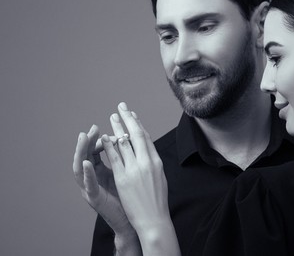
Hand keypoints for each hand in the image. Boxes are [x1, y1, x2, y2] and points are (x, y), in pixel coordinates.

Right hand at [72, 125, 135, 237]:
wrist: (136, 221)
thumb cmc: (132, 198)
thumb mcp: (127, 173)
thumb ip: (124, 158)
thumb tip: (128, 138)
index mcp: (101, 172)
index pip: (96, 151)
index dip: (99, 138)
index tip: (105, 126)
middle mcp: (93, 179)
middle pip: (86, 156)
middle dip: (87, 141)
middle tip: (92, 128)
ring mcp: (91, 189)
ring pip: (80, 167)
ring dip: (81, 151)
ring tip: (84, 137)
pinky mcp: (94, 199)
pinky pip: (88, 184)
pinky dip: (87, 173)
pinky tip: (88, 162)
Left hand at [102, 102, 179, 255]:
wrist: (154, 218)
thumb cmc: (157, 200)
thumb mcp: (159, 178)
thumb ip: (152, 163)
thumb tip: (148, 151)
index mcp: (156, 162)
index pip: (146, 138)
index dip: (139, 124)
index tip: (133, 114)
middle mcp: (147, 162)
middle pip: (136, 135)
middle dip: (128, 119)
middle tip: (122, 106)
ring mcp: (135, 169)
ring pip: (125, 142)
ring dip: (117, 128)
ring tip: (112, 117)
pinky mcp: (123, 177)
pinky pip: (115, 157)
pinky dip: (109, 145)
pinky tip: (104, 136)